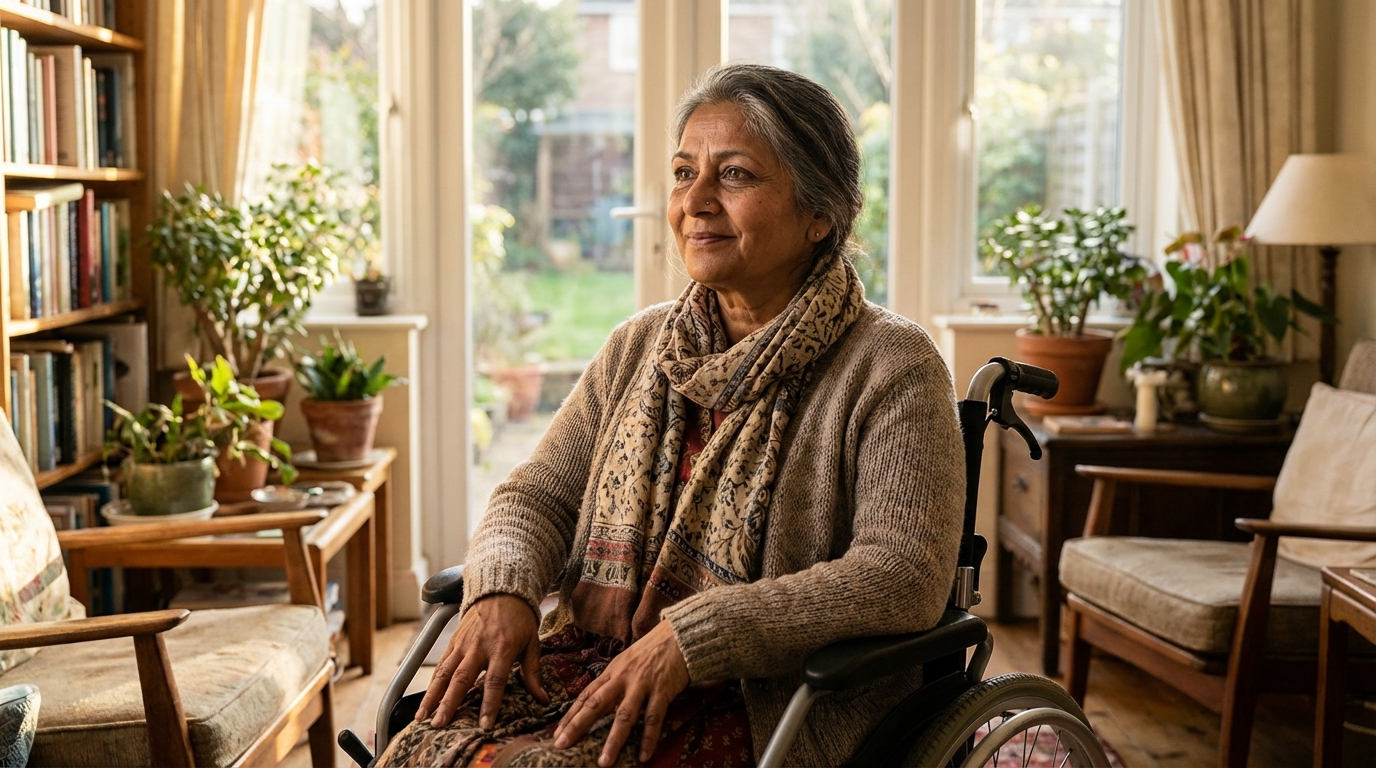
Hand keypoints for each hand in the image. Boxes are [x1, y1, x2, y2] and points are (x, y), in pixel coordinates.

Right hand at [415, 594, 547, 728]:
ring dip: (432, 696)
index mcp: (502, 649)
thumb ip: (533, 672)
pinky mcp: (453, 641)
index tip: (485, 725)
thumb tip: (543, 699)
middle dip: (449, 703)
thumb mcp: (532, 642)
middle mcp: (479, 647)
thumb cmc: (519, 619)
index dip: (490, 704)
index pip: (495, 681)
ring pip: (443, 673)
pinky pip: (440, 665)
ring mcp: (463, 644)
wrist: (501, 590)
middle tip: (440, 724)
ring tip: (422, 717)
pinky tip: (426, 700)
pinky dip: (431, 683)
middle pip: (461, 679)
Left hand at [552, 619, 690, 766]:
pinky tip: (644, 756)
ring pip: (624, 715)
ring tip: (604, 762)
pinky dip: (649, 738)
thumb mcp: (626, 663)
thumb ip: (613, 682)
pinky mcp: (662, 689)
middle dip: (578, 725)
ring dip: (614, 740)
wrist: (679, 635)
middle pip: (596, 704)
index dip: (571, 715)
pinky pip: (653, 718)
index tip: (557, 733)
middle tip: (562, 745)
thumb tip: (599, 705)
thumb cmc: (651, 651)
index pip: (586, 696)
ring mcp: (642, 684)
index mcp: (612, 672)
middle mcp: (622, 678)